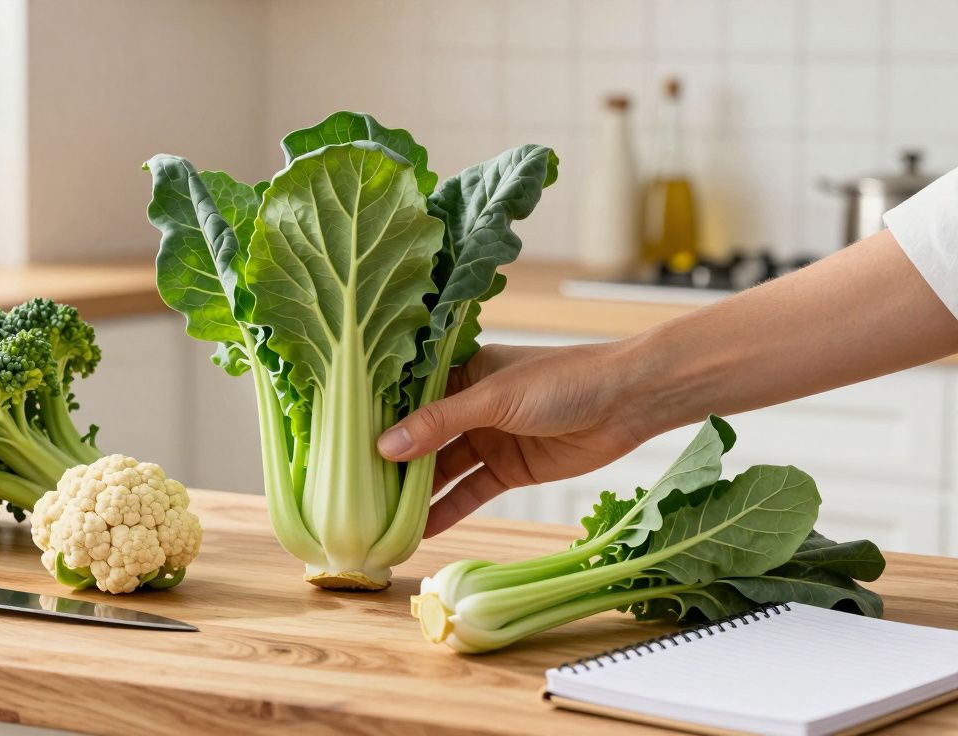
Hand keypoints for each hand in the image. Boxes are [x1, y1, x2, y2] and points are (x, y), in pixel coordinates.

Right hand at [377, 341, 651, 536]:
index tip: (340, 440)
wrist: (626, 403)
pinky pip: (468, 492)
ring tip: (377, 515)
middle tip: (351, 487)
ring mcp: (486, 438)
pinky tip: (418, 529)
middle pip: (419, 437)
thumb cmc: (562, 380)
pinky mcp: (507, 469)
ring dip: (414, 491)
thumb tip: (385, 447)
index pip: (407, 397)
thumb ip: (440, 422)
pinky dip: (446, 510)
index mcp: (459, 371)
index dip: (376, 418)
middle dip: (390, 461)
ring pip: (440, 468)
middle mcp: (467, 405)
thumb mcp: (493, 397)